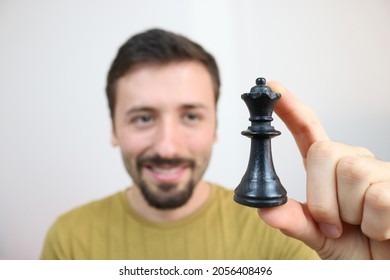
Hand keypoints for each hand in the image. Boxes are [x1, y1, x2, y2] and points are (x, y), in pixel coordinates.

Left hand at [258, 81, 389, 258]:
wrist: (383, 265)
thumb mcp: (320, 236)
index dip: (290, 108)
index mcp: (329, 170)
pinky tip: (383, 229)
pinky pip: (379, 198)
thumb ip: (295, 221)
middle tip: (334, 223)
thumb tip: (264, 209)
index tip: (272, 87)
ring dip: (349, 213)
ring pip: (350, 173)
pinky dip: (375, 225)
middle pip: (323, 152)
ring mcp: (379, 171)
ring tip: (361, 226)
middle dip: (322, 196)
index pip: (308, 130)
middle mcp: (354, 160)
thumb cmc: (356, 248)